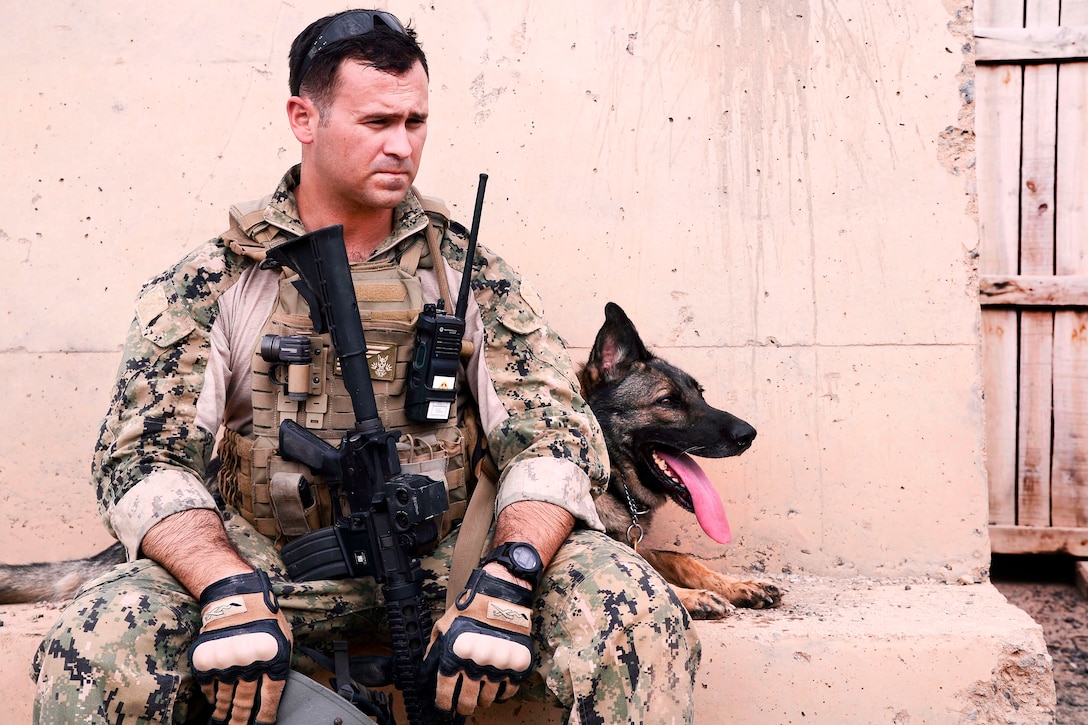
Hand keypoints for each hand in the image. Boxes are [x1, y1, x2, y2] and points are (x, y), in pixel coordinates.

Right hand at [189, 569, 291, 724]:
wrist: (235, 596)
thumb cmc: (264, 618)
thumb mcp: (282, 640)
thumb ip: (278, 667)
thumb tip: (271, 695)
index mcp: (272, 657)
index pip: (269, 697)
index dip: (265, 716)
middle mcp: (248, 661)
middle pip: (245, 702)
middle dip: (242, 721)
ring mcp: (226, 661)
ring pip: (225, 699)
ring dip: (224, 714)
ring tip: (224, 722)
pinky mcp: (207, 659)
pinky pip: (209, 687)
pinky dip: (212, 696)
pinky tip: (215, 702)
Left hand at [424, 568, 533, 716]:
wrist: (501, 594)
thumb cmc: (471, 609)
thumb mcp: (444, 627)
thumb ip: (434, 653)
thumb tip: (426, 675)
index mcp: (455, 656)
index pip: (446, 693)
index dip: (444, 705)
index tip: (445, 709)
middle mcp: (475, 664)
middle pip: (467, 701)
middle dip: (463, 708)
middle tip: (463, 707)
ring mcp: (498, 666)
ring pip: (488, 699)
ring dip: (482, 700)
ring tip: (479, 695)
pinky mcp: (516, 664)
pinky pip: (509, 691)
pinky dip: (502, 694)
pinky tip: (496, 689)